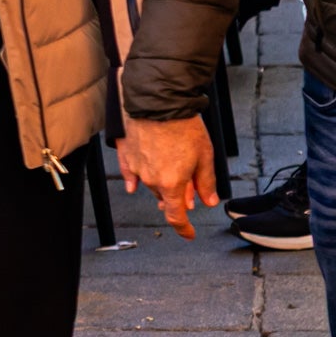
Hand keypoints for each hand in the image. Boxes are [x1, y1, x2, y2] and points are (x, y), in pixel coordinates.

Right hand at [119, 115, 219, 238]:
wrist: (158, 102)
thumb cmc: (183, 126)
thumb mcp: (204, 155)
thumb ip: (206, 182)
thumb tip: (209, 200)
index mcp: (171, 184)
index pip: (176, 216)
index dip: (184, 228)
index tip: (189, 234)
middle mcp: (150, 181)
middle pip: (165, 197)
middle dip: (178, 195)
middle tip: (190, 185)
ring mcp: (136, 169)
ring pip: (151, 185)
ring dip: (162, 182)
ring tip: (174, 164)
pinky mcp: (126, 156)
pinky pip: (131, 175)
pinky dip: (137, 180)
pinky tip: (136, 184)